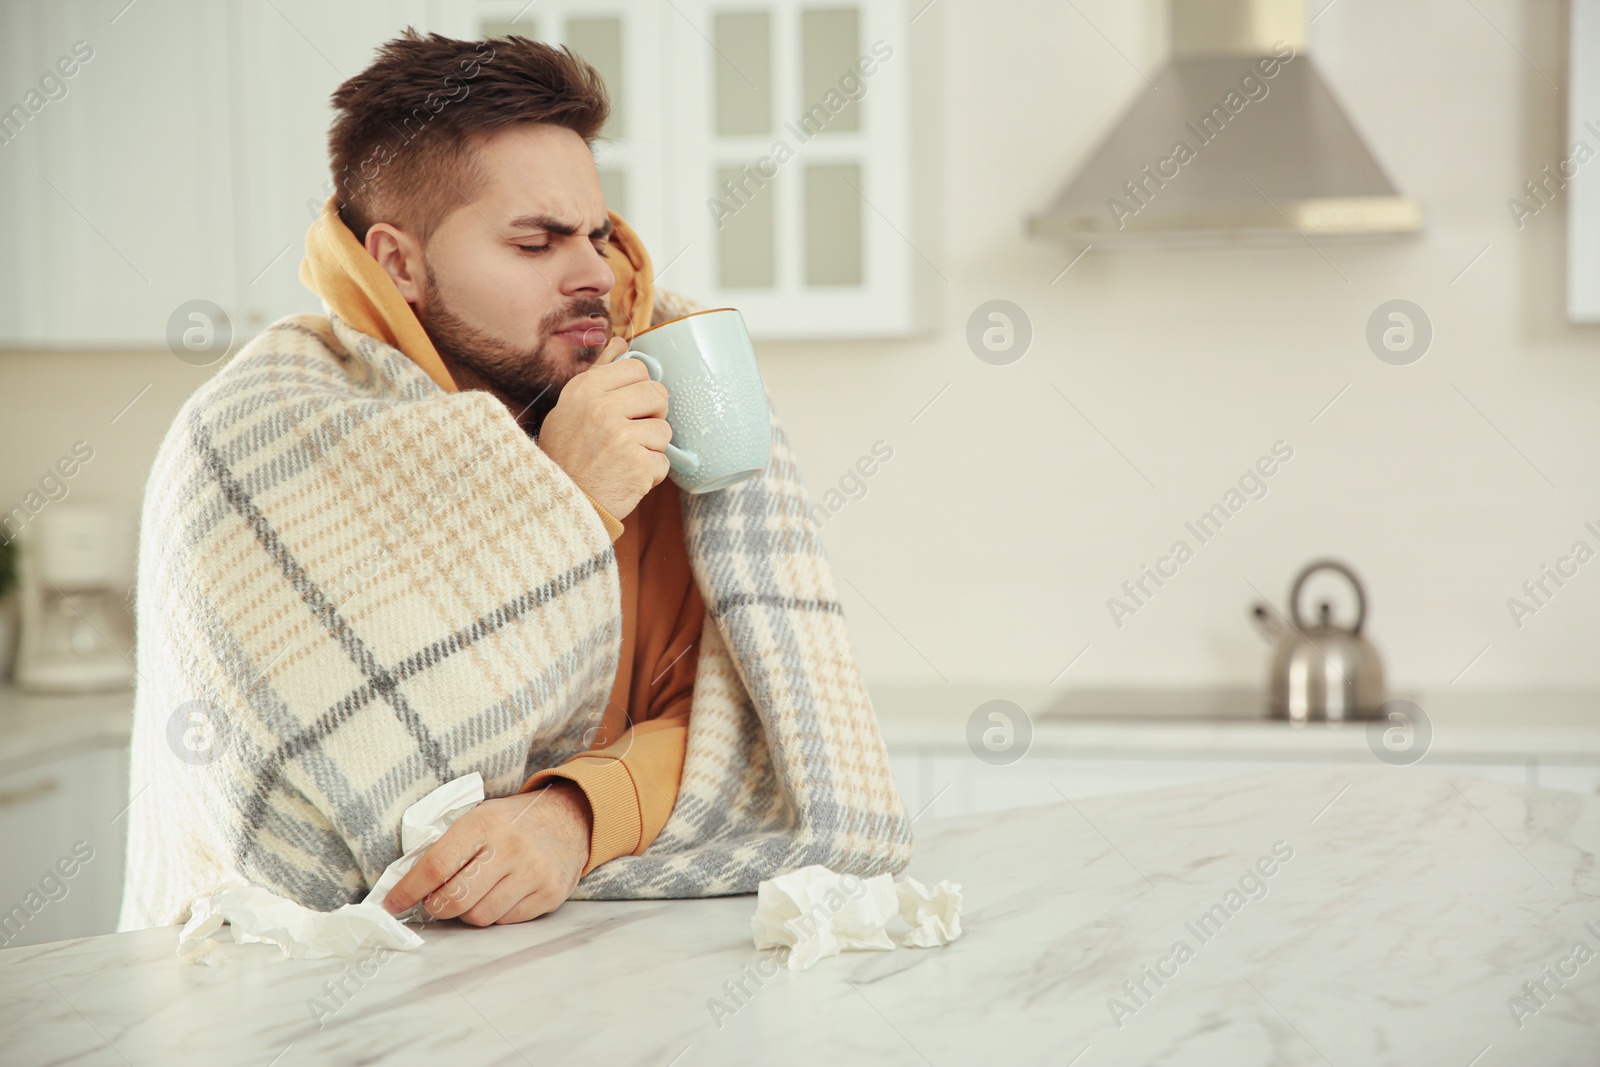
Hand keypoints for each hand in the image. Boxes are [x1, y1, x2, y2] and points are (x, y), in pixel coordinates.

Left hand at [382, 781, 593, 925]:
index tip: (392, 903)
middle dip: (436, 907)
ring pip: (480, 916)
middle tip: (434, 902)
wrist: (573, 817)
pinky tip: (499, 895)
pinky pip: (506, 921)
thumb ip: (450, 844)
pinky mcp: (549, 894)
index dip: (409, 889)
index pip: (437, 865)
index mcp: (486, 823)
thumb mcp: (481, 815)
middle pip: (456, 899)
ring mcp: (533, 873)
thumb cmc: (514, 820)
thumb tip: (409, 883)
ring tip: (472, 896)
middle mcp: (511, 848)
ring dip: (467, 913)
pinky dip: (495, 914)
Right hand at [537, 336, 671, 519]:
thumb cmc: (566, 456)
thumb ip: (598, 374)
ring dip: (651, 448)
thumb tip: (620, 342)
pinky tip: (627, 477)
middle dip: (652, 415)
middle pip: (658, 393)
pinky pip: (664, 462)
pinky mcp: (638, 465)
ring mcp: (621, 436)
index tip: (628, 406)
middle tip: (631, 434)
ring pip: (664, 430)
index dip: (639, 388)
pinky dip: (650, 474)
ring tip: (624, 458)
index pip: (637, 368)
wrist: (559, 506)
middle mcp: (601, 407)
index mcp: (585, 389)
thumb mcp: (569, 408)